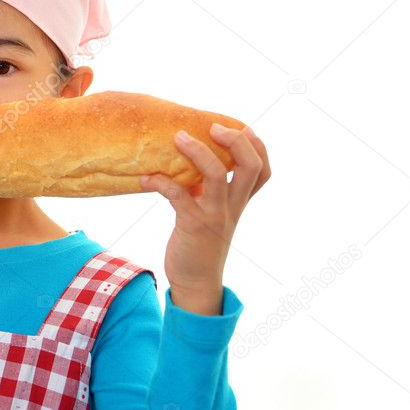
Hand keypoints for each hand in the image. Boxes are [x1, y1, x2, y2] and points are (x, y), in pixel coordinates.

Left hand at [139, 123, 270, 302]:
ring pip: (215, 175)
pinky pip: (178, 195)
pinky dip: (161, 181)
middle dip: (236, 140)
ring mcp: (214, 215)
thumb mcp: (211, 212)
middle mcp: (232, 206)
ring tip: (178, 137)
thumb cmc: (200, 243)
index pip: (263, 170)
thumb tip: (188, 159)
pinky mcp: (192, 225)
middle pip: (250, 166)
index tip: (240, 127)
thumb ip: (207, 189)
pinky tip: (146, 178)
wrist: (195, 283)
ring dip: (197, 151)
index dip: (257, 146)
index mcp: (239, 201)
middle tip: (212, 127)